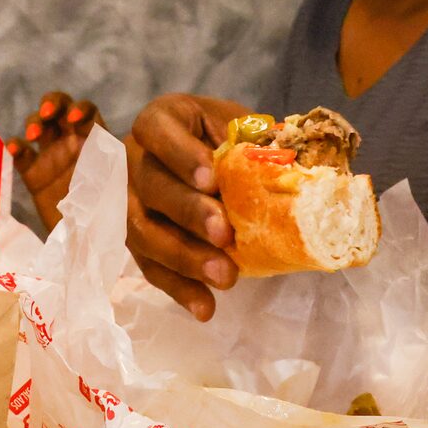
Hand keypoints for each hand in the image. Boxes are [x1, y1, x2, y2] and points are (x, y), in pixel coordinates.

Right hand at [7, 91, 99, 230]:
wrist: (90, 240)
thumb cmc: (109, 210)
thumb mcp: (117, 183)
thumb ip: (112, 164)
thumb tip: (111, 148)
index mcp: (95, 140)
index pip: (87, 110)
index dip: (80, 108)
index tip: (75, 119)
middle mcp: (72, 141)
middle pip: (59, 108)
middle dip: (51, 103)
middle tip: (46, 114)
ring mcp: (51, 155)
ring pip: (38, 125)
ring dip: (33, 122)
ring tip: (32, 136)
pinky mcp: (33, 173)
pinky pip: (21, 153)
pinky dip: (14, 146)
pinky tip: (13, 149)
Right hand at [125, 93, 253, 319]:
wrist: (203, 161)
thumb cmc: (223, 139)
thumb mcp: (237, 127)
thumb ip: (254, 142)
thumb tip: (299, 166)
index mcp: (161, 120)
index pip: (157, 130)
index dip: (179, 154)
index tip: (211, 177)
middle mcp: (134, 159)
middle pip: (151, 186)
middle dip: (188, 213)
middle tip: (225, 235)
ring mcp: (129, 203)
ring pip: (144, 233)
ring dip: (184, 258)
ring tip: (225, 277)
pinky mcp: (135, 241)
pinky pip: (150, 267)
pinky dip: (179, 290)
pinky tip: (205, 308)